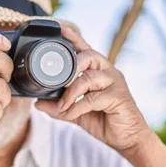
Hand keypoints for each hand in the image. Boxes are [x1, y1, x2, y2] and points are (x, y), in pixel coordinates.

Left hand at [35, 26, 152, 153]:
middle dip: (70, 65)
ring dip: (70, 93)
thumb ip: (59, 106)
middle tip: (58, 82)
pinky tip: (70, 114)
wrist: (127, 138)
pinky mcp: (119, 97)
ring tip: (62, 106)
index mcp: (98, 70)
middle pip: (89, 56)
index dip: (74, 37)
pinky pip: (92, 98)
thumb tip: (37, 103)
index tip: (60, 28)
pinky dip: (77, 107)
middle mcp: (108, 72)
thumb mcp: (76, 112)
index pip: (85, 48)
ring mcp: (115, 83)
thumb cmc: (103, 120)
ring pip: (88, 77)